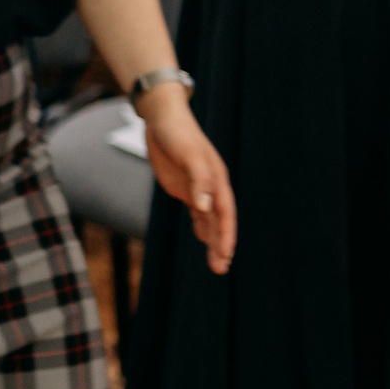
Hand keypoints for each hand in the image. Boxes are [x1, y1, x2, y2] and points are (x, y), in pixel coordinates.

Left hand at [142, 87, 235, 273]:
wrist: (162, 119)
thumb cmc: (177, 134)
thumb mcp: (188, 155)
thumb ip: (198, 180)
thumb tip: (203, 207)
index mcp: (216, 179)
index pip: (224, 213)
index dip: (226, 235)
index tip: (226, 255)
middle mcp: (211, 186)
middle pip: (219, 221)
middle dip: (221, 245)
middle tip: (221, 269)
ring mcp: (198, 188)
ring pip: (209, 220)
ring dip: (213, 241)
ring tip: (217, 264)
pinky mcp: (186, 187)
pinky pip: (197, 212)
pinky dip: (201, 227)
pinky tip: (203, 240)